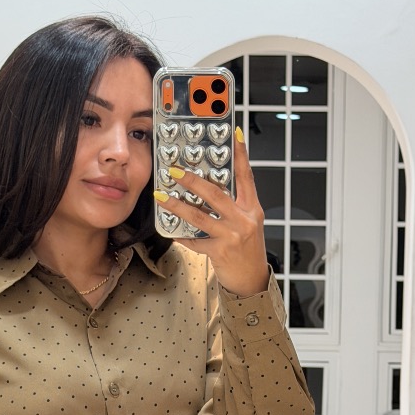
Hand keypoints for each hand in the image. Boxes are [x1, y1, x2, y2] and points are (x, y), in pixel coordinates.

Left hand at [154, 127, 267, 297]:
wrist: (252, 280)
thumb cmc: (248, 250)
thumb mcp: (248, 223)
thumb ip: (234, 206)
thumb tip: (210, 187)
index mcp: (252, 208)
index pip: (246, 176)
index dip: (241, 154)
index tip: (234, 133)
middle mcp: (244, 220)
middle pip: (216, 194)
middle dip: (192, 180)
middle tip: (173, 171)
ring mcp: (233, 236)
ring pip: (200, 216)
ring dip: (177, 206)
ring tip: (162, 197)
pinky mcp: (221, 252)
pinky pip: (195, 242)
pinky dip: (182, 236)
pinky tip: (171, 231)